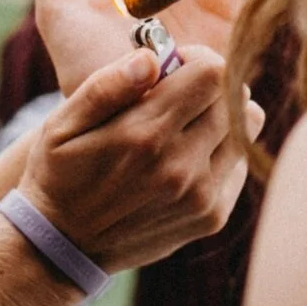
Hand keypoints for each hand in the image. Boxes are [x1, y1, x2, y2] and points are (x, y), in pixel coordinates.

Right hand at [18, 43, 258, 272]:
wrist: (62, 247)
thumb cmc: (59, 174)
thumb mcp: (61, 125)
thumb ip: (106, 86)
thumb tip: (151, 58)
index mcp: (145, 135)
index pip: (213, 74)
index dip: (197, 59)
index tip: (175, 66)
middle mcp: (180, 166)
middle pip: (235, 98)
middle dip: (210, 85)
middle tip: (179, 93)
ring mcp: (201, 196)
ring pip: (247, 128)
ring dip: (223, 115)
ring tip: (187, 122)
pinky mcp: (211, 217)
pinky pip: (240, 164)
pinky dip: (222, 151)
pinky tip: (187, 156)